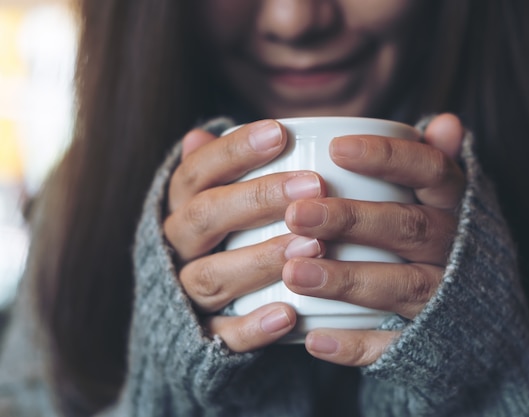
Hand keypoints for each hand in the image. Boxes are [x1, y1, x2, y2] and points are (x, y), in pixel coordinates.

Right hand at [164, 120, 324, 351]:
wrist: (184, 314)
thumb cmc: (218, 240)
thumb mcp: (212, 202)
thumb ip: (215, 172)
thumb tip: (199, 133)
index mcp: (180, 209)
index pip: (197, 173)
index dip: (234, 151)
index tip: (280, 132)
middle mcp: (176, 248)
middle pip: (205, 218)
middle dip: (257, 199)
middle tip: (312, 185)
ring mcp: (185, 294)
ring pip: (213, 275)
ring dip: (261, 259)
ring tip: (311, 246)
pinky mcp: (201, 337)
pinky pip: (223, 334)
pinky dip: (253, 326)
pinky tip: (289, 314)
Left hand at [280, 113, 465, 365]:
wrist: (482, 319)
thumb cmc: (442, 241)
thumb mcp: (447, 202)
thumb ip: (435, 164)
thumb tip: (448, 122)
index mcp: (456, 208)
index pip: (430, 171)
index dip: (387, 157)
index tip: (335, 148)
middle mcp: (455, 249)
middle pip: (407, 227)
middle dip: (351, 220)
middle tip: (296, 214)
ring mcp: (444, 299)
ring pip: (399, 287)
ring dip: (346, 280)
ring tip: (293, 272)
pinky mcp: (428, 341)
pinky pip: (394, 346)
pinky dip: (355, 345)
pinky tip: (314, 339)